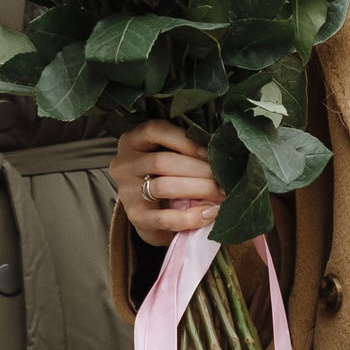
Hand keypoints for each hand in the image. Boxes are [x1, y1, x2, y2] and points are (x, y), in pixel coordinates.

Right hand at [112, 119, 224, 246]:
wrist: (151, 214)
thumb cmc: (165, 176)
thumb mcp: (169, 154)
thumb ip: (185, 150)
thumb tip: (219, 153)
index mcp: (133, 140)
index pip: (155, 131)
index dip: (186, 140)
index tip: (212, 152)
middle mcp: (125, 163)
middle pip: (163, 161)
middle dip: (199, 169)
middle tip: (225, 177)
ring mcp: (127, 192)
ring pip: (164, 187)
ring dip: (198, 189)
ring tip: (222, 193)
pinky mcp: (135, 217)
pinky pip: (164, 218)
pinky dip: (190, 217)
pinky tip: (209, 213)